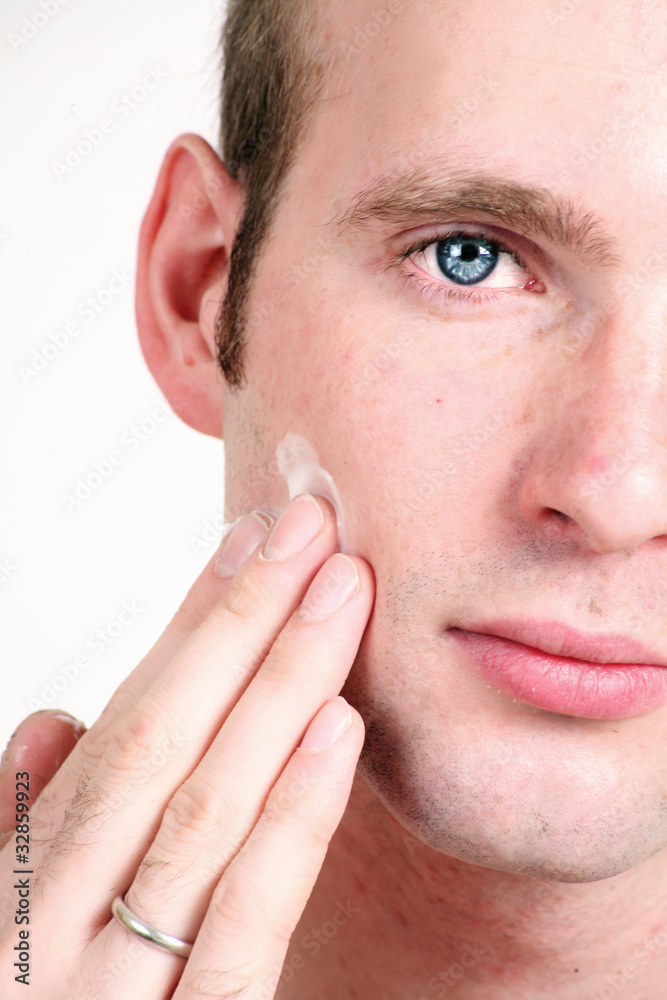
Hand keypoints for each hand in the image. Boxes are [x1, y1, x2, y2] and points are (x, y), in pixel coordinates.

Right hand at [0, 494, 373, 998]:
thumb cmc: (15, 981)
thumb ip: (17, 828)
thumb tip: (55, 715)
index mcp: (16, 894)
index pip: (122, 733)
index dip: (191, 627)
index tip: (252, 540)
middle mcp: (56, 937)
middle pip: (166, 752)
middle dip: (246, 627)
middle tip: (313, 528)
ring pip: (206, 821)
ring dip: (281, 693)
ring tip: (339, 594)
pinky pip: (245, 937)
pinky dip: (290, 827)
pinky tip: (335, 733)